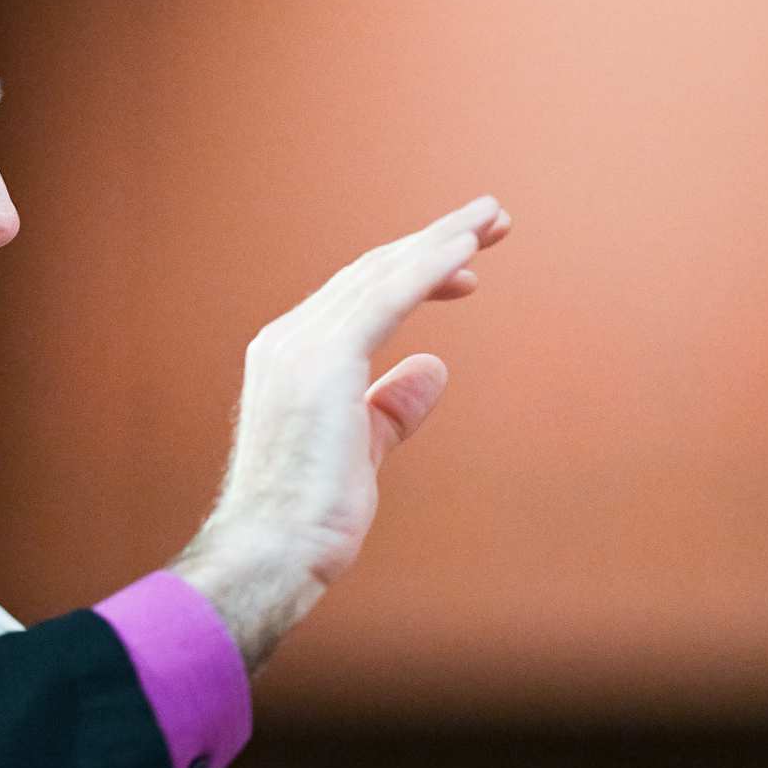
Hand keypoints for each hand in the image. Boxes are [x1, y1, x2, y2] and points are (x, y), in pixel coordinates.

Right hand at [170, 194, 511, 670]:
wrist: (271, 550)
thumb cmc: (311, 515)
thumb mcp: (362, 449)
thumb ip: (392, 406)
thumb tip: (433, 368)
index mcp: (291, 357)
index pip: (359, 297)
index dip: (415, 272)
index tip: (468, 271)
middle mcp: (289, 339)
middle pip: (373, 271)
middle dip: (435, 241)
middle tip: (495, 218)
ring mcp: (301, 346)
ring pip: (382, 274)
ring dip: (442, 240)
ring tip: (495, 218)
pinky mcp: (323, 361)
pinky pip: (385, 299)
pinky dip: (426, 267)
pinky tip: (465, 249)